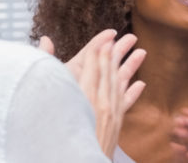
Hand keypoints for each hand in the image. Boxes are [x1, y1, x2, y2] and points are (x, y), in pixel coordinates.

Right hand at [41, 31, 146, 154]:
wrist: (79, 160)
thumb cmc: (59, 134)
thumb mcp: (50, 102)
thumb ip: (50, 71)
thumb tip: (45, 41)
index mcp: (84, 96)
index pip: (92, 66)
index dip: (100, 49)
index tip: (107, 36)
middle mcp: (100, 102)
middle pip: (110, 71)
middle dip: (119, 53)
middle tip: (129, 37)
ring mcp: (110, 113)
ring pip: (122, 84)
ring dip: (131, 67)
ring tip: (142, 52)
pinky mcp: (115, 124)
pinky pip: (126, 104)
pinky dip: (133, 93)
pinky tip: (141, 84)